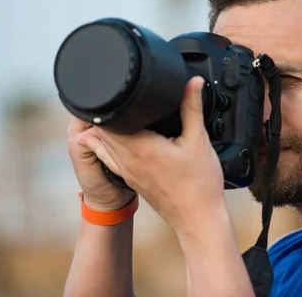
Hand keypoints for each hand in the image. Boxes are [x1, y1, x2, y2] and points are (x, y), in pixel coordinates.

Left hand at [80, 77, 225, 231]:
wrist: (198, 219)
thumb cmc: (200, 185)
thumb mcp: (199, 140)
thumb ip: (192, 107)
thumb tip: (192, 82)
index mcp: (140, 148)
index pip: (108, 119)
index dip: (110, 100)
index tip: (119, 88)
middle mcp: (127, 160)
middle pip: (102, 129)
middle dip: (109, 111)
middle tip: (122, 95)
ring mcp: (127, 172)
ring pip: (104, 144)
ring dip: (108, 128)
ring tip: (122, 112)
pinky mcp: (132, 179)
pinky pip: (112, 157)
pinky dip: (113, 144)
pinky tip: (125, 138)